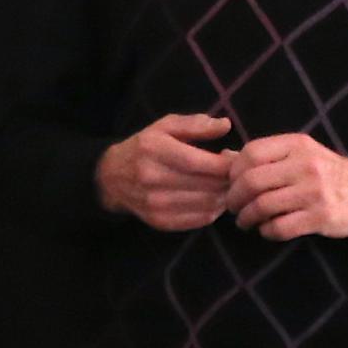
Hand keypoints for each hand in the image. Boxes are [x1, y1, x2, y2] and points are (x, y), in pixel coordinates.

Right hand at [95, 111, 236, 229]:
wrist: (112, 177)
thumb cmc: (144, 147)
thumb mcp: (165, 126)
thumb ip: (196, 125)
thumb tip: (226, 125)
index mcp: (156, 150)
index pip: (201, 163)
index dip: (226, 163)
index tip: (235, 158)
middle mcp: (154, 178)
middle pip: (208, 185)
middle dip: (228, 179)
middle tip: (234, 172)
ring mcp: (156, 204)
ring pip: (208, 205)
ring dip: (224, 195)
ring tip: (224, 184)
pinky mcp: (161, 222)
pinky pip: (200, 220)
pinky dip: (214, 210)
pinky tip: (213, 198)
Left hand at [227, 132, 347, 241]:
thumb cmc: (325, 171)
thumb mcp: (300, 153)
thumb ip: (266, 156)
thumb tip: (223, 158)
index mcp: (297, 144)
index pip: (251, 153)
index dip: (233, 171)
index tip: (232, 183)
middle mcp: (305, 165)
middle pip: (252, 181)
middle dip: (234, 198)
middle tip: (232, 207)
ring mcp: (313, 192)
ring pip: (262, 206)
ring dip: (246, 218)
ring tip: (245, 221)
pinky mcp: (320, 217)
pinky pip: (279, 228)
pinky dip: (266, 231)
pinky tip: (266, 230)